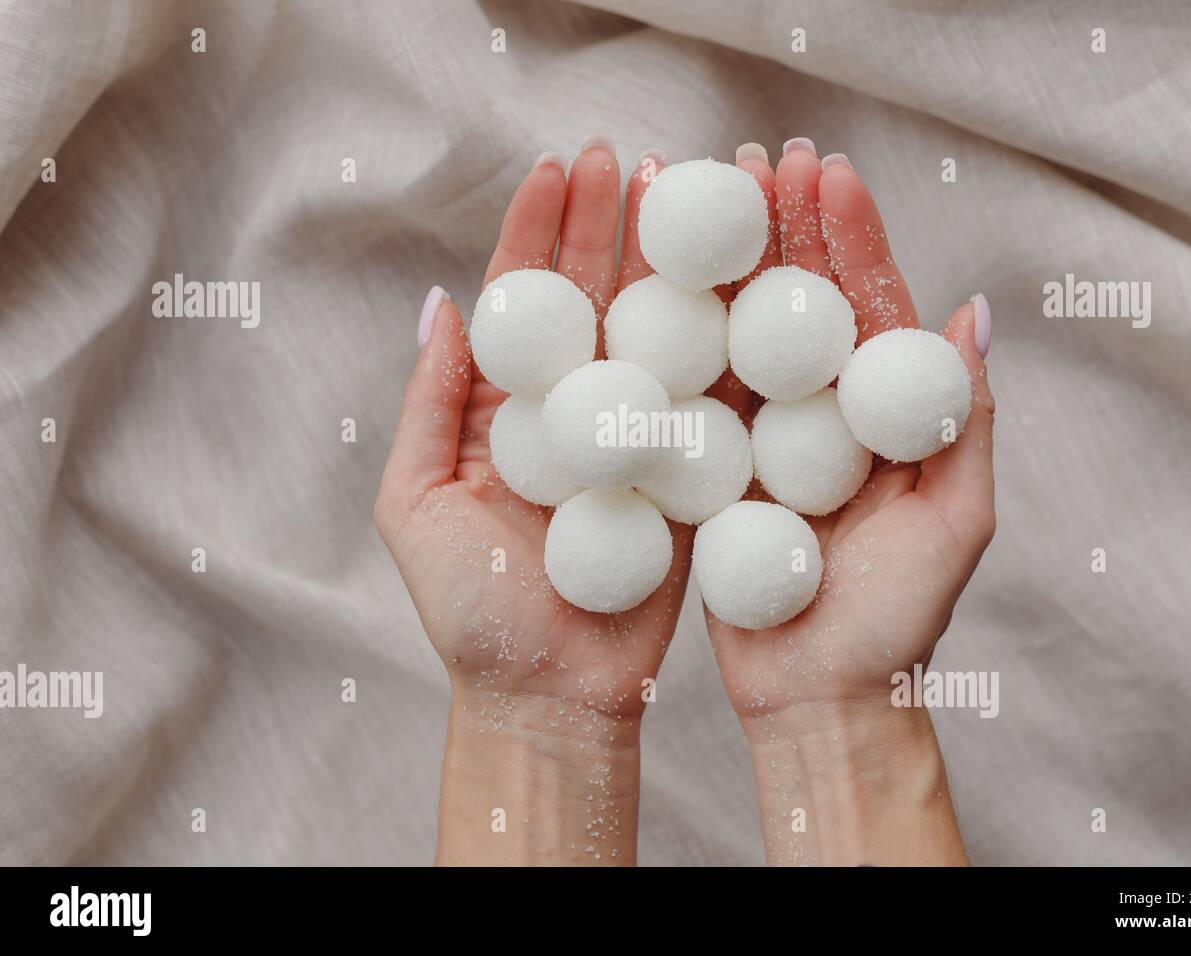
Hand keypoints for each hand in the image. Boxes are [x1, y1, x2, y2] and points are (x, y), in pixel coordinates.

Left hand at [374, 140, 680, 864]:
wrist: (551, 698)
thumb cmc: (472, 616)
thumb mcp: (417, 508)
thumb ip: (429, 407)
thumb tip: (442, 307)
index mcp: (504, 413)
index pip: (523, 304)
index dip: (536, 233)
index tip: (556, 169)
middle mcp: (572, 415)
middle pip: (594, 301)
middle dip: (609, 226)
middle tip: (634, 159)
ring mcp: (631, 441)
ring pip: (653, 335)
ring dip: (669, 265)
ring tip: (688, 198)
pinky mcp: (684, 477)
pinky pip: (705, 401)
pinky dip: (721, 343)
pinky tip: (738, 284)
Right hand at [706, 142, 995, 864]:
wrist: (818, 704)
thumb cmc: (898, 627)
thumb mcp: (955, 524)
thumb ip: (965, 421)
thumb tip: (973, 313)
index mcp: (885, 416)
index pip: (868, 307)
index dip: (848, 237)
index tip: (824, 174)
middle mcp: (823, 417)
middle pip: (799, 305)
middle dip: (779, 228)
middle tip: (753, 159)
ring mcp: (763, 442)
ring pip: (739, 339)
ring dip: (720, 267)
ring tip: (696, 196)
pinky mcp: (710, 474)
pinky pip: (691, 399)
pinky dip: (672, 342)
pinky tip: (648, 286)